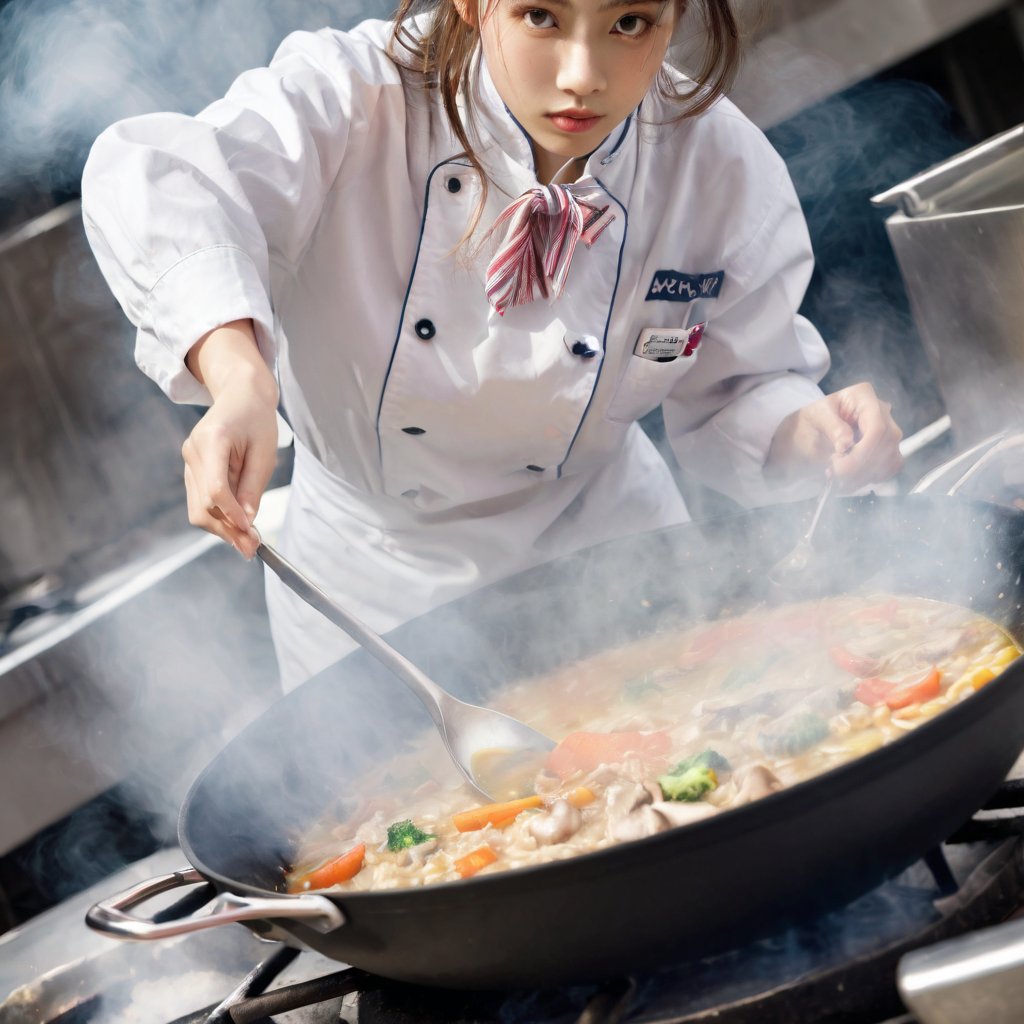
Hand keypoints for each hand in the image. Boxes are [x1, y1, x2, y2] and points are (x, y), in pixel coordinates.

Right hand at [181, 320, 278, 557]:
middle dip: (227, 530)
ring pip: (198, 508)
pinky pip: (200, 500)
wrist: (240, 394)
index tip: (250, 532)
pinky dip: (218, 515)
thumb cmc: (258, 419)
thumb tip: (246, 522)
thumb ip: (253, 487)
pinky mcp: (192, 467)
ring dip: (222, 528)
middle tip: (252, 548)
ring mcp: (189, 460)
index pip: (215, 489)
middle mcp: (194, 451)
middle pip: (203, 504)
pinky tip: (238, 525)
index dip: (232, 515)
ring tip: (247, 542)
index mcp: (213, 440)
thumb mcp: (265, 453)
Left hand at [766, 382, 903, 492]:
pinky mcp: (888, 449)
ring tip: (836, 478)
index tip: (838, 466)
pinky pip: (890, 468)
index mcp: (862, 396)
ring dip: (863, 476)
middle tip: (833, 474)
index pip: (876, 427)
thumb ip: (832, 428)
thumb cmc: (810, 421)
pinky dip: (869, 478)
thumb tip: (847, 443)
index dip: (862, 452)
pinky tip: (848, 480)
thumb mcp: (814, 418)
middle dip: (859, 467)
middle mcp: (881, 411)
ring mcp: (887, 430)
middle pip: (886, 444)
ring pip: (890, 459)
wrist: (807, 433)